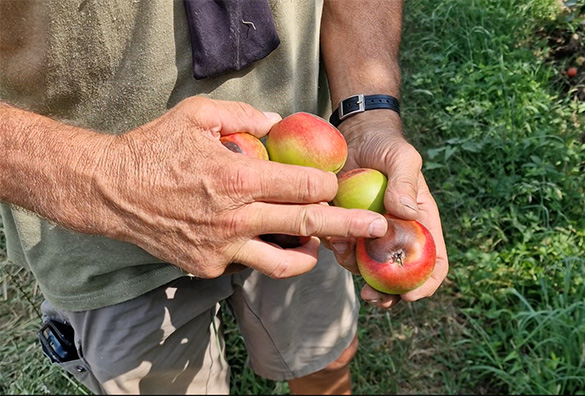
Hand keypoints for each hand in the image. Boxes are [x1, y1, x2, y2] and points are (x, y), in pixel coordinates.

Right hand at [92, 96, 386, 277]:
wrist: (110, 191)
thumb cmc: (154, 148)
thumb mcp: (198, 115)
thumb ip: (245, 115)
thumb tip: (278, 122)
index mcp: (239, 178)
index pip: (304, 185)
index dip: (327, 183)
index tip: (336, 182)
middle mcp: (236, 218)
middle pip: (307, 224)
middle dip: (348, 225)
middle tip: (377, 228)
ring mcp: (223, 249)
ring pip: (284, 262)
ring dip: (310, 254)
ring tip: (323, 248)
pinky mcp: (209, 268)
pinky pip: (248, 264)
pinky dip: (262, 254)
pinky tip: (264, 240)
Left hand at [327, 110, 448, 308]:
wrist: (354, 136)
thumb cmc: (386, 145)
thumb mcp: (402, 158)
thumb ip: (405, 182)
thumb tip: (406, 213)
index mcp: (421, 223)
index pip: (433, 262)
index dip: (426, 285)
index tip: (409, 296)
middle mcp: (398, 235)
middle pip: (399, 277)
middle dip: (386, 294)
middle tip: (370, 298)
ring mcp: (372, 235)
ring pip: (367, 269)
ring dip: (355, 270)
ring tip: (343, 248)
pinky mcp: (348, 229)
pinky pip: (343, 251)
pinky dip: (337, 250)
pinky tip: (331, 236)